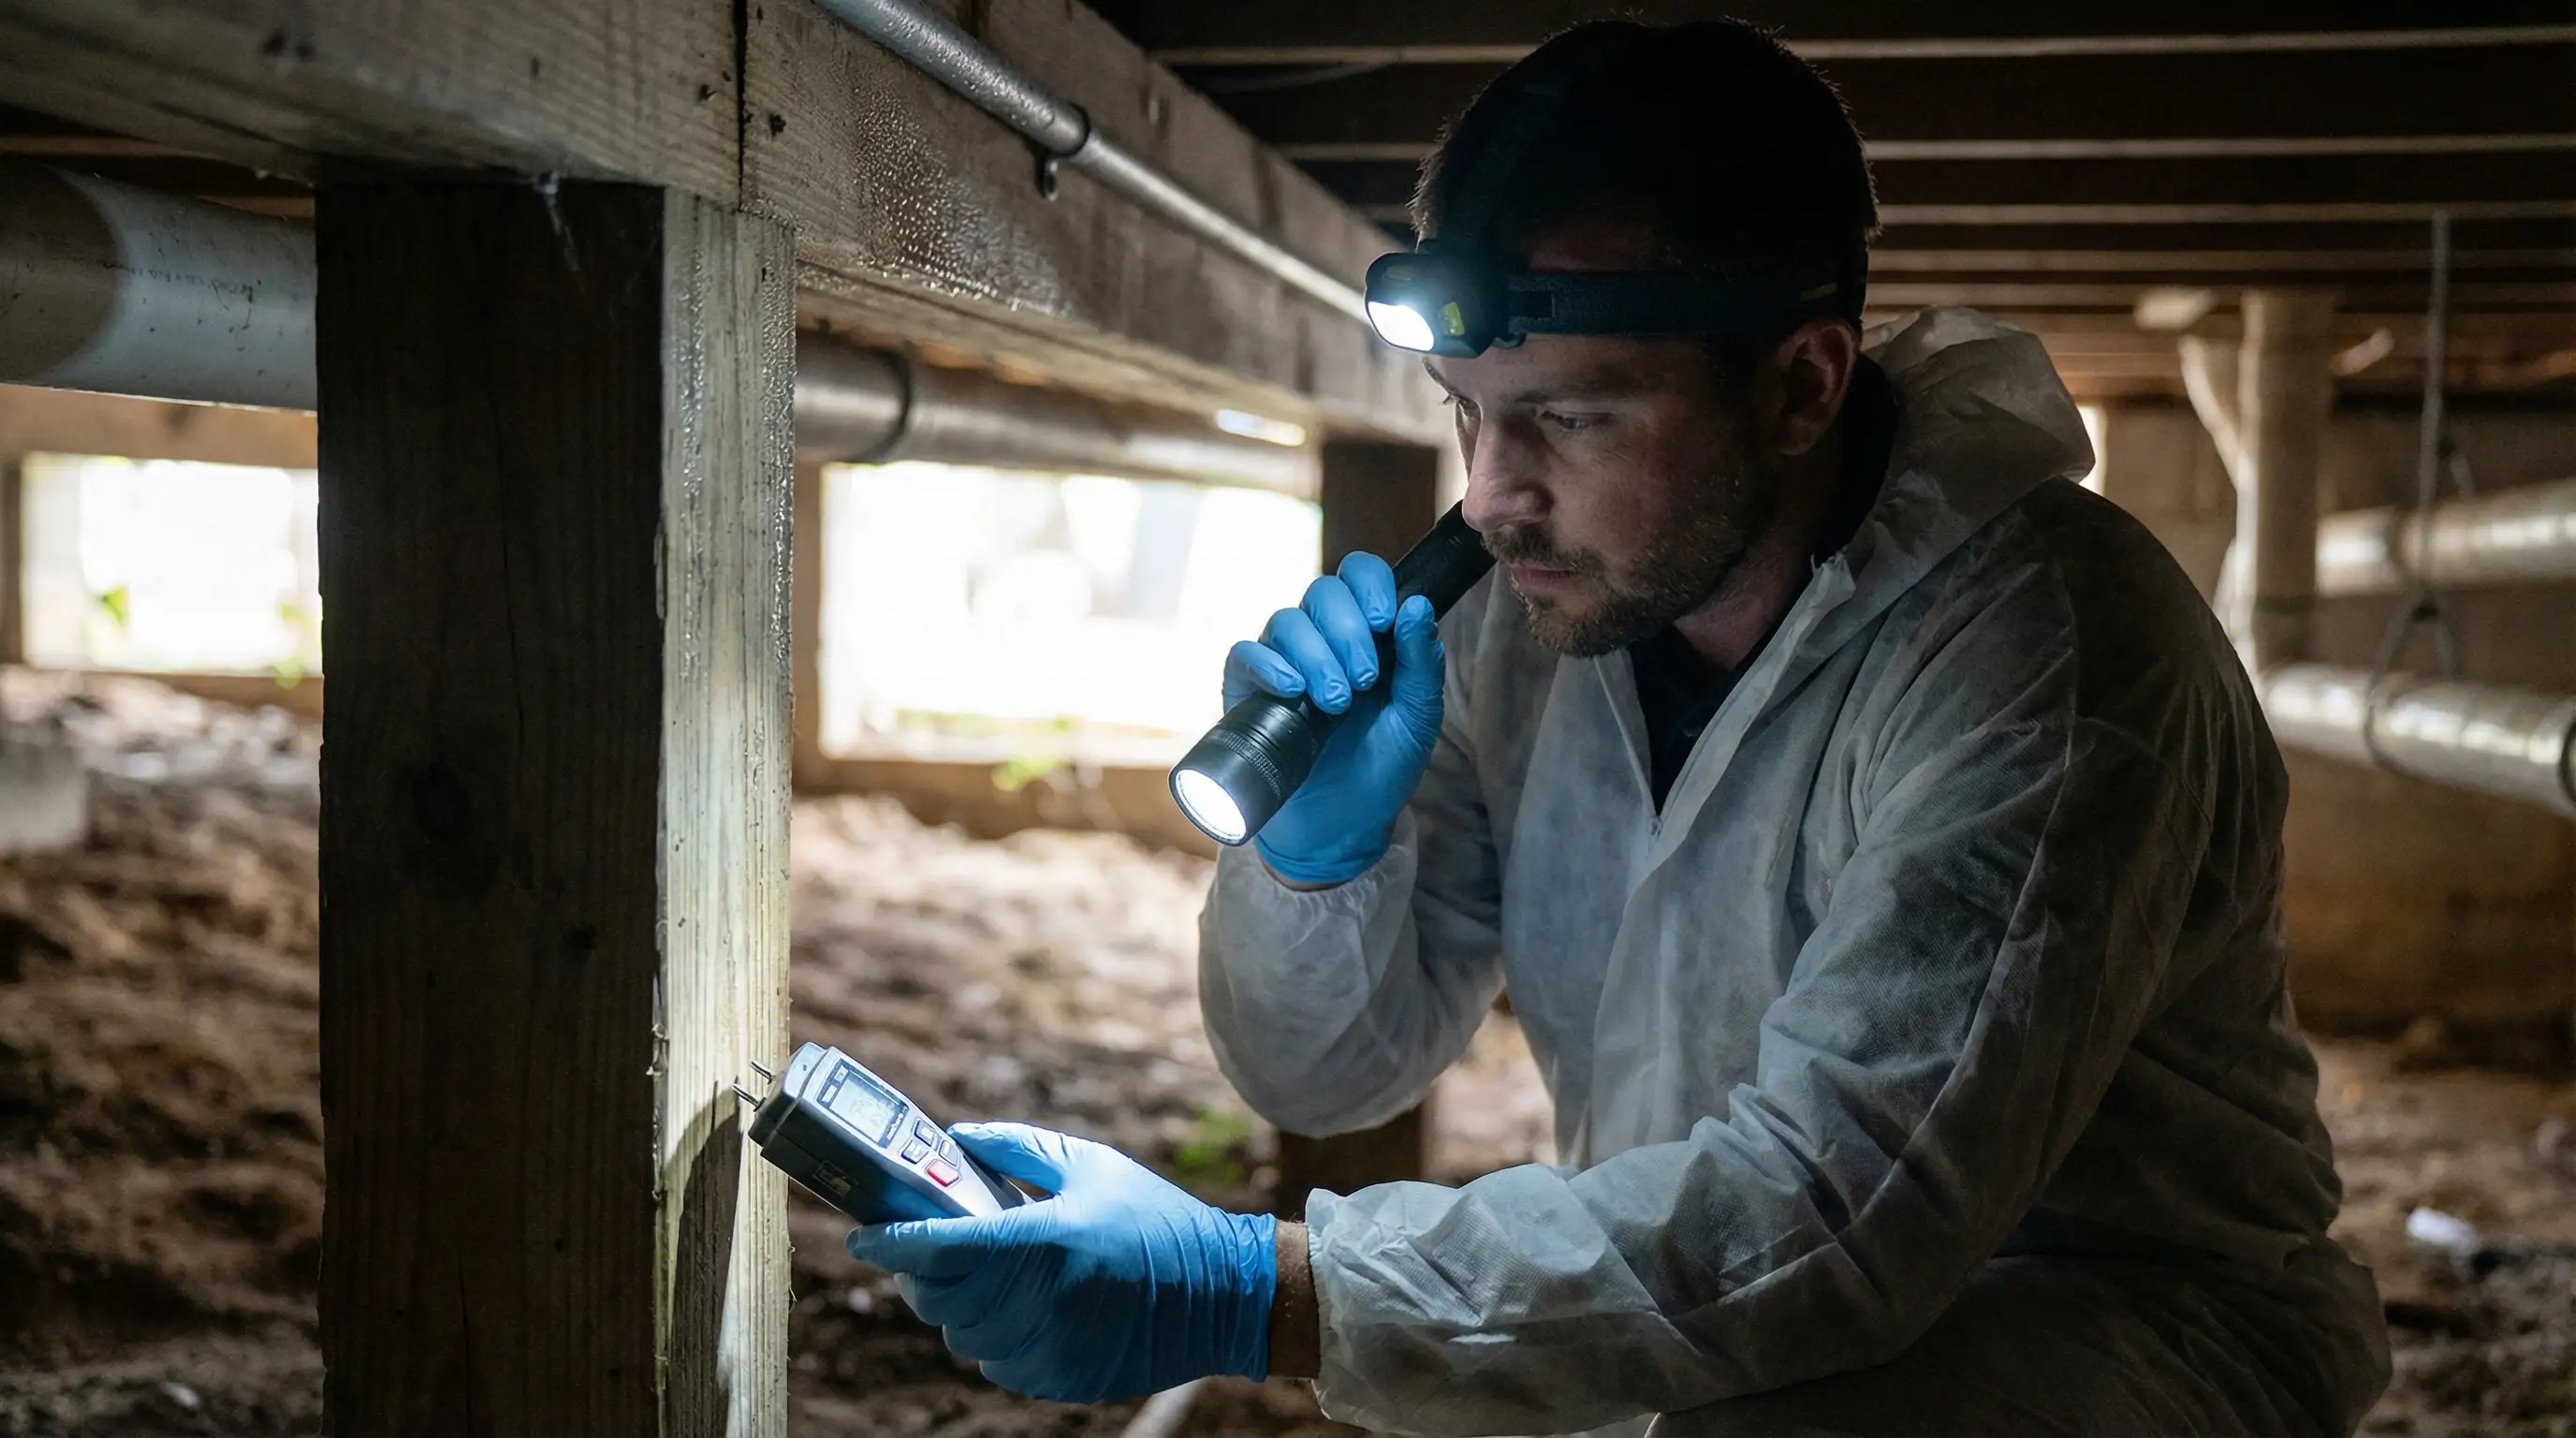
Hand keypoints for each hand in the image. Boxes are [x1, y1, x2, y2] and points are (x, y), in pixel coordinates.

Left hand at [845, 1122, 1275, 1404]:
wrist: (1222, 1294)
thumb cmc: (1153, 1219)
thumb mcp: (1091, 1165)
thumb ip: (1017, 1150)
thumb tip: (954, 1138)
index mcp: (1046, 1239)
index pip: (942, 1247)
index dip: (891, 1244)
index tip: (859, 1237)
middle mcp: (1042, 1301)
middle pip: (941, 1300)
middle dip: (921, 1277)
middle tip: (924, 1255)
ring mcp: (1052, 1349)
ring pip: (964, 1339)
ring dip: (960, 1310)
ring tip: (985, 1281)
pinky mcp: (1063, 1381)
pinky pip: (1000, 1367)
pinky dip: (997, 1341)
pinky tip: (1023, 1313)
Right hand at [1224, 552, 1445, 884]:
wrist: (1341, 828)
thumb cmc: (1382, 770)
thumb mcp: (1417, 719)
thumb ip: (1422, 663)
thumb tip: (1416, 605)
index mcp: (1368, 635)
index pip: (1360, 575)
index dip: (1370, 583)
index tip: (1385, 619)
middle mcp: (1322, 640)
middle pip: (1323, 592)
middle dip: (1347, 630)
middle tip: (1365, 679)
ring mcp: (1283, 663)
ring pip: (1286, 621)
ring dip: (1316, 655)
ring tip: (1335, 702)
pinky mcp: (1248, 691)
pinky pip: (1245, 654)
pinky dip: (1269, 665)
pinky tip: (1293, 691)